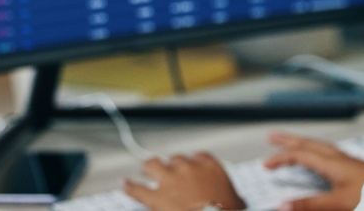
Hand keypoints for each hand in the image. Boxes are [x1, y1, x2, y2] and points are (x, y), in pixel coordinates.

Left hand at [122, 152, 246, 210]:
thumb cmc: (225, 210)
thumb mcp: (236, 201)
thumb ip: (232, 195)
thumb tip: (239, 202)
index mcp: (209, 165)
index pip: (199, 157)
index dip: (193, 163)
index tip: (192, 167)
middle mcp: (187, 167)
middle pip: (175, 159)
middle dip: (171, 165)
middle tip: (167, 170)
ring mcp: (169, 180)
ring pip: (153, 164)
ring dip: (149, 167)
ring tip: (144, 169)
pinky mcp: (155, 197)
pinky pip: (136, 188)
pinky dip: (129, 186)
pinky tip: (124, 183)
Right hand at [264, 132, 363, 210]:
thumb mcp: (339, 203)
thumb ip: (311, 204)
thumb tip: (282, 206)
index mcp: (333, 163)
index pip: (300, 154)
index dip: (280, 158)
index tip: (265, 164)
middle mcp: (341, 159)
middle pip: (310, 144)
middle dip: (289, 140)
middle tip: (272, 137)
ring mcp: (351, 162)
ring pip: (321, 147)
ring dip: (304, 145)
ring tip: (294, 146)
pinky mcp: (359, 169)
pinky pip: (332, 154)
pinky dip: (319, 153)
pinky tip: (324, 161)